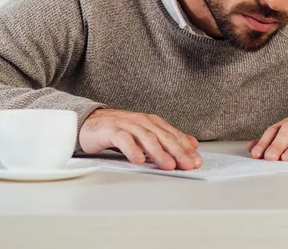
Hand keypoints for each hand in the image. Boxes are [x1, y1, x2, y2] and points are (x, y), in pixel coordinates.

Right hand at [79, 109, 201, 170]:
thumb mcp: (147, 134)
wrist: (90, 122)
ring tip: (168, 165)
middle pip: (164, 137)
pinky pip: (124, 140)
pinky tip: (138, 160)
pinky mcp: (112, 131)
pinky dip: (132, 150)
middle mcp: (143, 122)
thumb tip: (192, 144)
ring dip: (159, 153)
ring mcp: (128, 125)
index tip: (197, 161)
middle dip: (178, 152)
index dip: (186, 149)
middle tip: (188, 165)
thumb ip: (168, 139)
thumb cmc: (120, 131)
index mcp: (153, 122)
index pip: (174, 135)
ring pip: (147, 138)